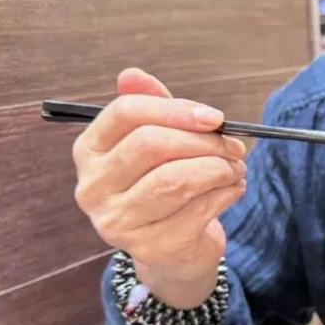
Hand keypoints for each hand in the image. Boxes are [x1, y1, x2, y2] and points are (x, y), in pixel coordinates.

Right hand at [73, 68, 247, 306]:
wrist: (172, 250)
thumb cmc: (163, 182)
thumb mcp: (157, 139)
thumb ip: (150, 104)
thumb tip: (131, 74)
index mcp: (89, 151)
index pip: (126, 112)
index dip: (175, 109)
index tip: (214, 117)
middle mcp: (92, 187)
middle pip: (151, 143)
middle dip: (204, 141)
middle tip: (234, 146)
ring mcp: (116, 222)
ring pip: (175, 179)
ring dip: (218, 168)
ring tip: (235, 167)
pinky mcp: (148, 248)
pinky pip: (196, 211)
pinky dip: (225, 194)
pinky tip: (233, 189)